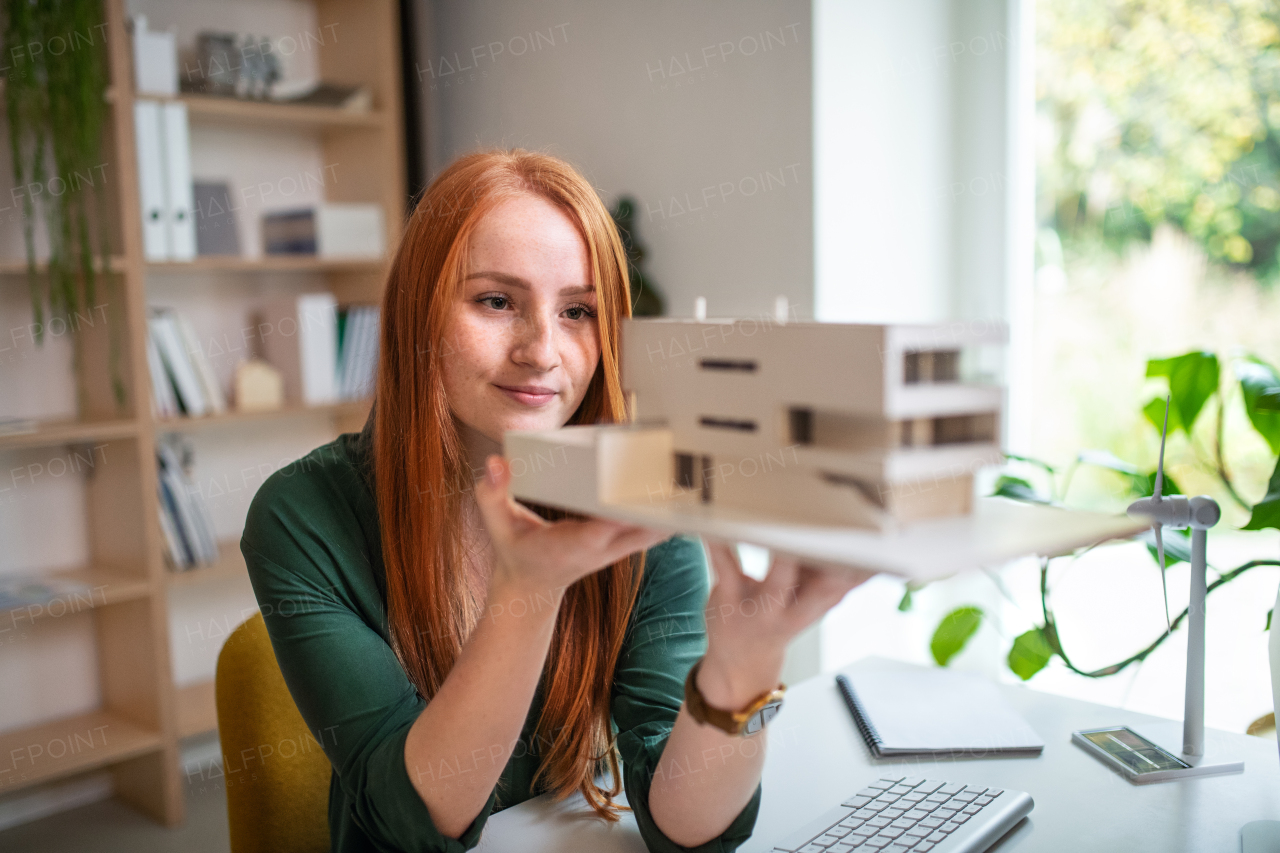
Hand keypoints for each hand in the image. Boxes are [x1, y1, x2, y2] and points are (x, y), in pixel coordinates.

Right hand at [473, 454, 670, 600]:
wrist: (531, 587)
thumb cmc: (515, 551)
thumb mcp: (496, 524)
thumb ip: (492, 494)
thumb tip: (497, 463)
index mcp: (572, 545)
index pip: (602, 528)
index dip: (623, 509)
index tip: (642, 484)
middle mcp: (600, 548)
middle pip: (641, 529)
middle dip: (658, 503)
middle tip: (676, 465)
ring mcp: (615, 550)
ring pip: (655, 531)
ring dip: (670, 507)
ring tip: (687, 471)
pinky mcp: (623, 545)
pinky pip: (654, 530)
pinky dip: (668, 513)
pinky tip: (684, 489)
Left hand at [698, 542, 874, 708]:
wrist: (740, 663)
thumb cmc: (779, 621)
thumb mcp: (810, 607)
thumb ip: (831, 581)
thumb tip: (864, 552)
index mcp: (814, 607)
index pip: (844, 588)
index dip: (862, 572)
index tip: (875, 546)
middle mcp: (792, 610)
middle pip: (822, 591)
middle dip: (835, 568)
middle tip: (841, 536)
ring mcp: (760, 606)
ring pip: (777, 581)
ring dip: (784, 557)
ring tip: (787, 526)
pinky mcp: (727, 596)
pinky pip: (726, 566)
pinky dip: (719, 545)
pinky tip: (714, 525)